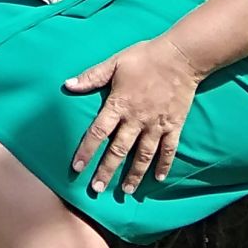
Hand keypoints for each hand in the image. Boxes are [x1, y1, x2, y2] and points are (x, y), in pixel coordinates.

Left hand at [64, 36, 203, 194]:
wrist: (180, 57)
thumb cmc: (144, 58)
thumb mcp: (114, 63)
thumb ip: (91, 77)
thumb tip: (67, 85)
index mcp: (119, 105)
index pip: (98, 132)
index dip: (86, 151)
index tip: (77, 168)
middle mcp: (136, 119)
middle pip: (119, 150)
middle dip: (107, 171)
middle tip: (97, 189)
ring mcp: (156, 125)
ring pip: (143, 155)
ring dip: (134, 174)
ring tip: (126, 190)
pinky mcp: (174, 126)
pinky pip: (169, 150)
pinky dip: (164, 165)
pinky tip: (158, 178)